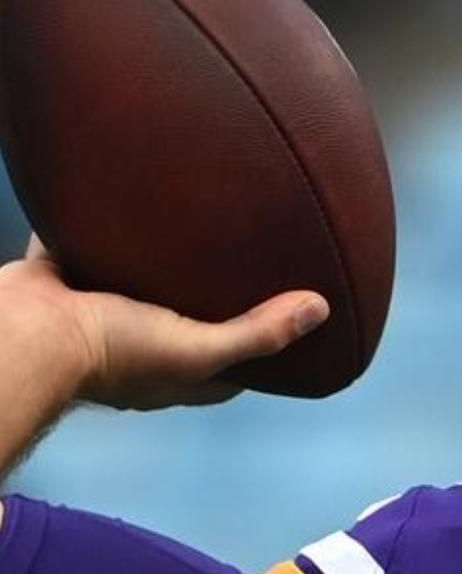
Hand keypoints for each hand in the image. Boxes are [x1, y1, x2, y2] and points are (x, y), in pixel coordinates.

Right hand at [0, 233, 327, 409]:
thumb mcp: (197, 347)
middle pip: (184, 324)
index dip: (260, 353)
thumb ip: (256, 332)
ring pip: (135, 284)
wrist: (23, 331)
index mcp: (170, 375)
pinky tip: (125, 198)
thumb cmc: (109, 350)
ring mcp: (95, 315)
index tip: (288, 322)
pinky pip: (83, 248)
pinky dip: (98, 229)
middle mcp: (135, 349)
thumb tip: (320, 310)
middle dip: (211, 301)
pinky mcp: (61, 280)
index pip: (230, 370)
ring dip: (156, 265)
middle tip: (245, 265)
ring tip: (192, 230)